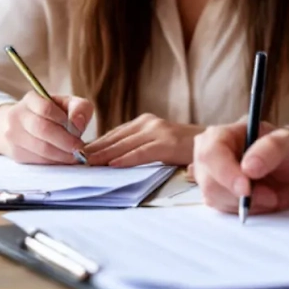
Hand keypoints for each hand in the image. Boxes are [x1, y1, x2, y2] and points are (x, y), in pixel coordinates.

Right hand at [0, 92, 93, 164]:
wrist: (22, 126)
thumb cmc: (53, 114)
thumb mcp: (68, 104)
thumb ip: (79, 108)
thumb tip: (78, 123)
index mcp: (31, 99)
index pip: (46, 108)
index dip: (64, 120)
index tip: (78, 130)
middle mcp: (17, 116)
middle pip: (42, 129)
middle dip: (66, 141)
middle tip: (80, 148)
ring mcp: (13, 136)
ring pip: (41, 148)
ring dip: (62, 155)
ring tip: (75, 156)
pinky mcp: (15, 153)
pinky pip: (38, 160)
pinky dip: (54, 162)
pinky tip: (63, 159)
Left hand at [82, 114, 203, 166]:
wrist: (216, 144)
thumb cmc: (184, 149)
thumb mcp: (157, 144)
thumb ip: (137, 148)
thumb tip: (110, 161)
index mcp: (143, 123)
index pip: (112, 135)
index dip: (93, 145)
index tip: (75, 155)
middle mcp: (148, 123)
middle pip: (114, 139)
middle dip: (93, 151)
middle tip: (73, 161)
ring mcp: (158, 131)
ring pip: (123, 145)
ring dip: (103, 155)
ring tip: (86, 164)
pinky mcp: (167, 143)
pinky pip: (141, 152)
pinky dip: (125, 159)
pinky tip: (111, 165)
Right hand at [194, 122, 288, 214]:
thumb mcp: (287, 142)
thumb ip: (269, 150)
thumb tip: (248, 167)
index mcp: (221, 134)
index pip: (210, 154)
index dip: (225, 173)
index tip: (246, 189)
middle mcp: (210, 156)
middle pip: (209, 182)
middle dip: (240, 194)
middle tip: (270, 195)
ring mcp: (211, 178)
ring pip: (216, 199)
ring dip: (247, 203)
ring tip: (270, 194)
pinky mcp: (217, 196)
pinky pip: (225, 210)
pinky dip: (247, 210)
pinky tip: (262, 199)